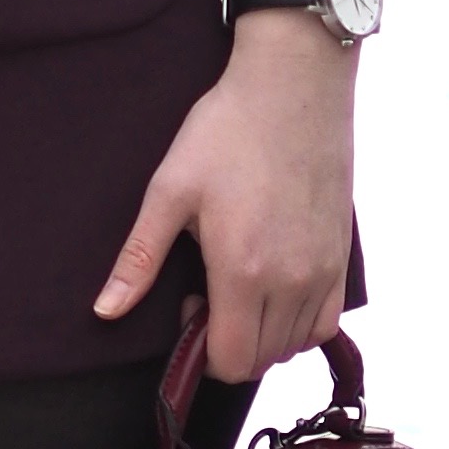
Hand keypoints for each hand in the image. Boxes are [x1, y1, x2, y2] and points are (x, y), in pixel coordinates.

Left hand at [97, 17, 353, 384]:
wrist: (293, 85)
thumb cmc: (227, 131)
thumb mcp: (169, 191)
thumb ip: (139, 260)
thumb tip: (105, 311)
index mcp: (243, 271)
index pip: (229, 363)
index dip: (201, 351)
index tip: (188, 303)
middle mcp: (291, 281)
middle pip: (260, 361)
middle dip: (228, 344)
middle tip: (209, 292)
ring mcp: (323, 270)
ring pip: (294, 346)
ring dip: (262, 334)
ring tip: (242, 285)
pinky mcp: (343, 256)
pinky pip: (326, 320)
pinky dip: (299, 322)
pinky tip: (276, 286)